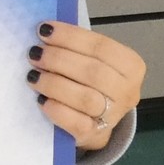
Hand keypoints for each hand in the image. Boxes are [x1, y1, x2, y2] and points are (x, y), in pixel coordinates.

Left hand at [25, 21, 145, 150]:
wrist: (93, 121)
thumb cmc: (89, 80)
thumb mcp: (90, 58)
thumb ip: (74, 46)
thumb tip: (44, 30)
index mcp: (130, 66)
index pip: (101, 47)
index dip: (70, 36)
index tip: (43, 29)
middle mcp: (128, 92)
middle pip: (93, 72)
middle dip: (58, 59)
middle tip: (34, 53)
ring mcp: (114, 116)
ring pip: (86, 98)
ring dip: (54, 83)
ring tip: (33, 75)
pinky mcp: (95, 135)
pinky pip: (76, 123)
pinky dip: (56, 109)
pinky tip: (41, 100)